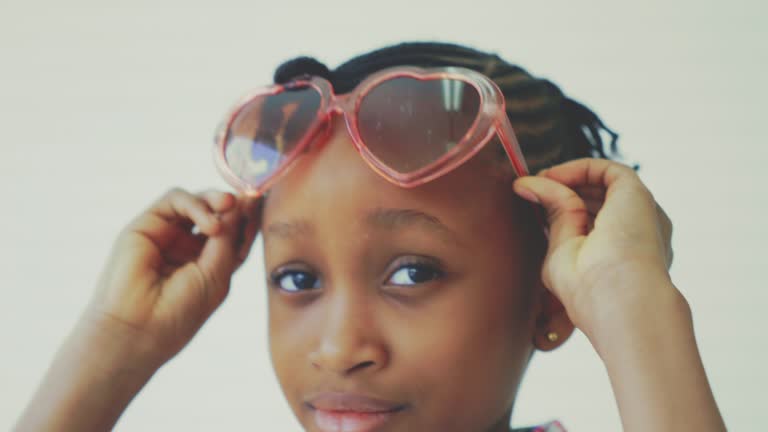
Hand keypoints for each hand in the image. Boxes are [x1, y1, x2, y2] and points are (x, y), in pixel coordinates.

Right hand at [86, 188, 261, 368]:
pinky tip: (210, 224)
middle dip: (237, 205)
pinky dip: (196, 204)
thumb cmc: (179, 312)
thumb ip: (228, 239)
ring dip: (217, 200)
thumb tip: (240, 204)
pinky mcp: (146, 225)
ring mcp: (168, 235)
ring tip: (229, 206)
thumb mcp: (217, 275)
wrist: (137, 328)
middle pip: (218, 213)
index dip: (249, 219)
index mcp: (210, 264)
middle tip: (249, 198)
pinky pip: (175, 200)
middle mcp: (189, 248)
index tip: (263, 203)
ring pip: (197, 201)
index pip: (235, 233)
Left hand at [513, 158, 674, 335]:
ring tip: (538, 182)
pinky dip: (578, 169)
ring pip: (604, 184)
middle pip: (599, 200)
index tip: (531, 200)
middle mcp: (638, 232)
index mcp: (624, 253)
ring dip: (567, 179)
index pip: (593, 221)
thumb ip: (553, 216)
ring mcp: (641, 213)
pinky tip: (552, 177)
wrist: (617, 298)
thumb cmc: (588, 288)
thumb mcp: (561, 248)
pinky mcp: (637, 195)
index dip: (563, 207)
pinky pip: (608, 170)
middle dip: (563, 191)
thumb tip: (525, 184)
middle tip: (529, 187)